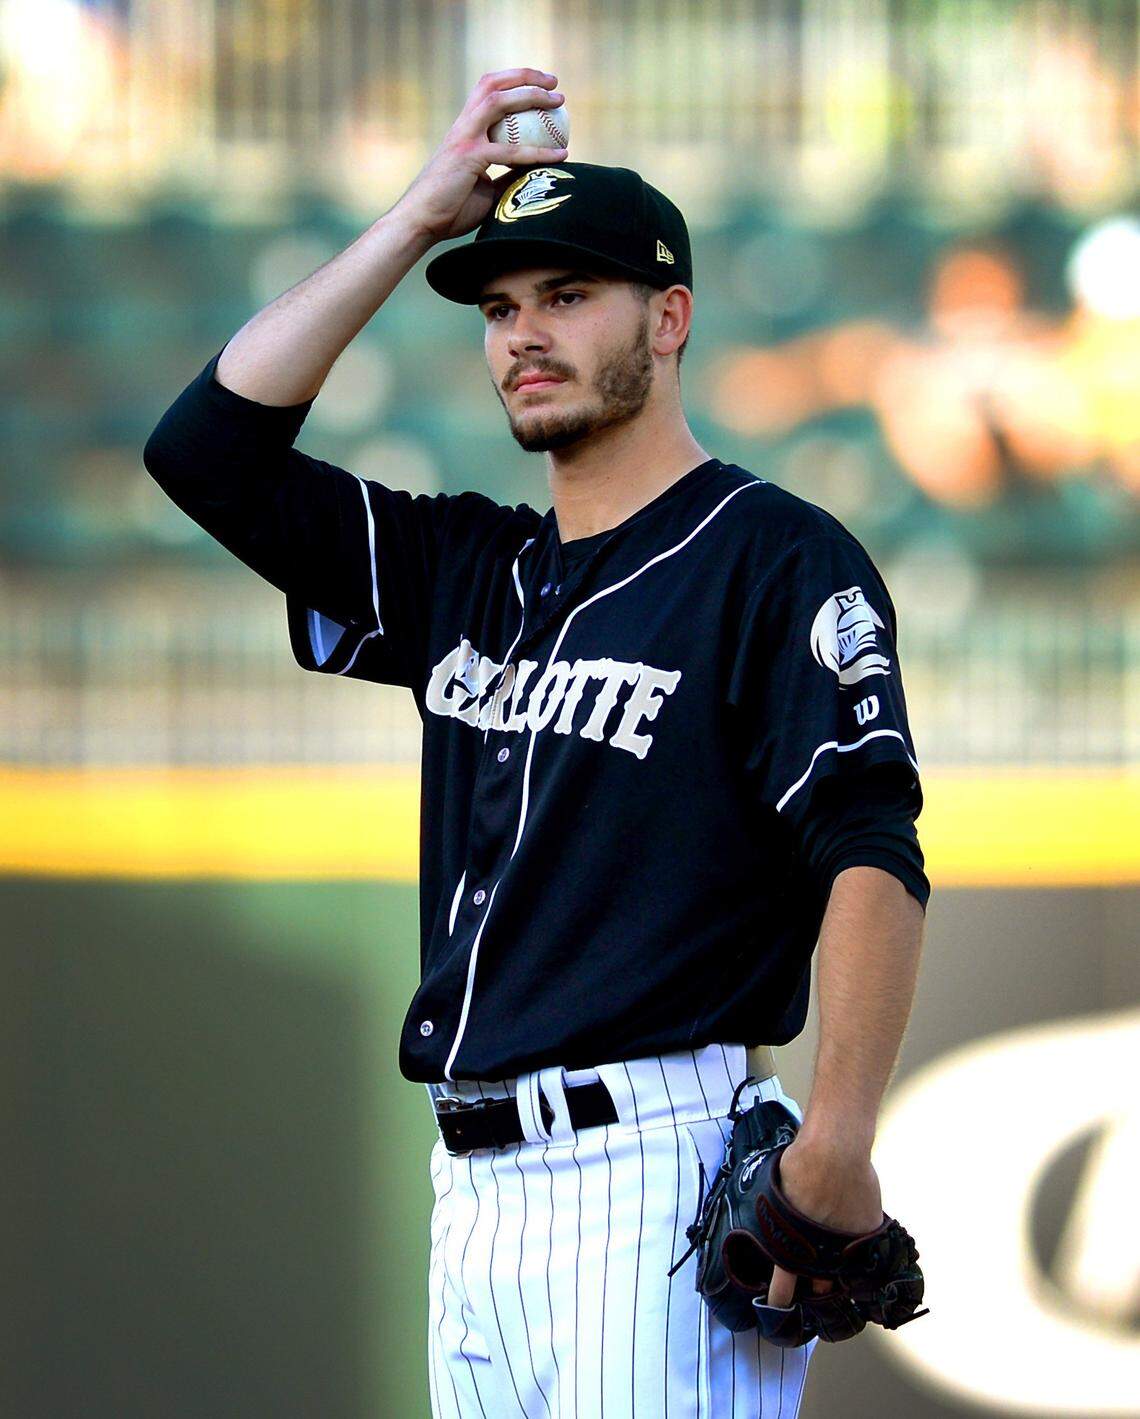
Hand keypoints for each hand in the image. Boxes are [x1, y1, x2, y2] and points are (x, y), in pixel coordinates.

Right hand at [392, 68, 568, 243]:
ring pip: (499, 102)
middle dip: (524, 76)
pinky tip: (561, 154)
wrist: (421, 222)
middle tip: (554, 83)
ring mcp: (464, 138)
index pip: (488, 92)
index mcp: (464, 129)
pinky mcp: (469, 157)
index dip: (514, 82)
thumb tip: (533, 173)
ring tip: (558, 100)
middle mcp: (463, 126)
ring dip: (530, 95)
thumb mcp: (484, 188)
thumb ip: (505, 175)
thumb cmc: (450, 210)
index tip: (542, 87)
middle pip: (493, 85)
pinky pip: (510, 151)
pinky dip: (538, 151)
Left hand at [765, 1138, 883, 1308]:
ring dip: (836, 1274)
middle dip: (814, 1290)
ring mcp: (847, 1248)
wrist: (833, 1152)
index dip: (779, 1298)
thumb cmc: (798, 1165)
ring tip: (833, 1276)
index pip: (782, 1285)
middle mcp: (820, 1254)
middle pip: (818, 1286)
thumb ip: (780, 1218)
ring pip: (842, 1273)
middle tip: (811, 1291)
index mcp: (790, 1246)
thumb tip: (776, 1222)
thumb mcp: (776, 1194)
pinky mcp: (868, 1235)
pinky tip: (855, 1242)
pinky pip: (863, 1248)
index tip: (776, 1306)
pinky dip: (857, 1245)